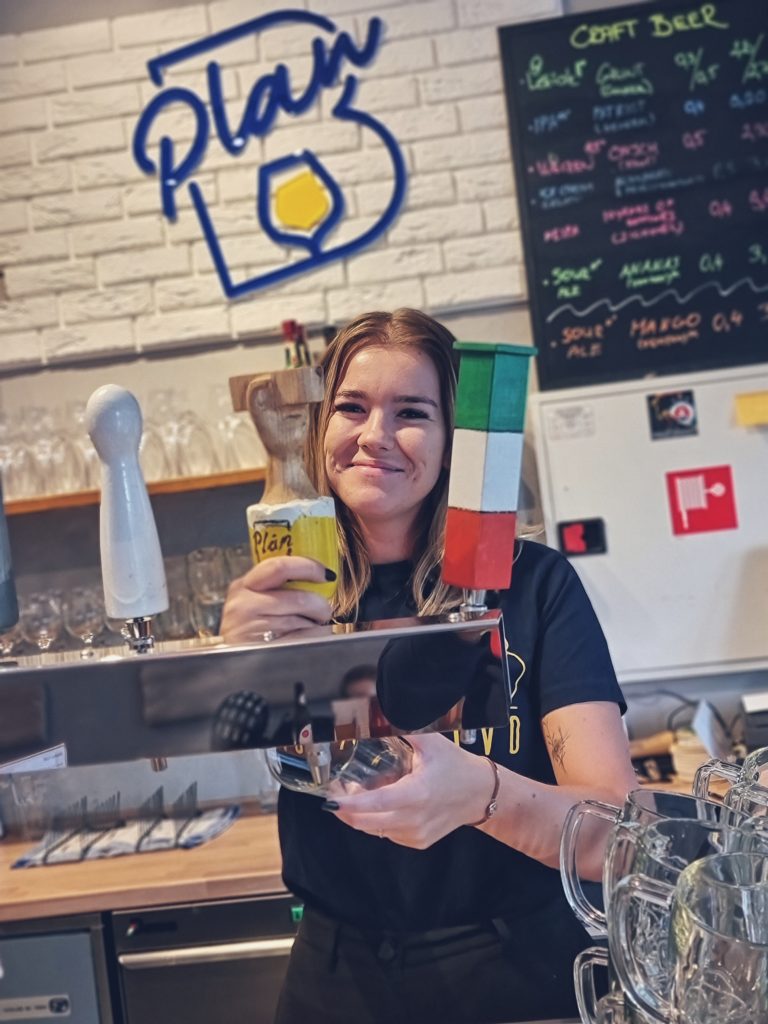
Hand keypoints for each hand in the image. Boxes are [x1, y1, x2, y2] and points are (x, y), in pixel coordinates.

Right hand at [220, 556, 332, 642]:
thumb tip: (317, 579)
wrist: (231, 666)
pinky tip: (304, 638)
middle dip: (319, 604)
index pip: (280, 567)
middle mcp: (244, 604)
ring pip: (303, 620)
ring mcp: (252, 628)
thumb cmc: (248, 630)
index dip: (309, 568)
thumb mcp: (255, 600)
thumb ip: (278, 587)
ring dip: (315, 624)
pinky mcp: (263, 649)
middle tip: (323, 609)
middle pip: (299, 597)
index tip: (326, 574)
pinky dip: (312, 638)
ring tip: (308, 627)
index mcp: (245, 585)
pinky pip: (303, 639)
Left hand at [327, 734, 495, 848]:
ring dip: (360, 816)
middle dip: (346, 810)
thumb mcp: (431, 742)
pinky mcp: (418, 841)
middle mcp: (416, 819)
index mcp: (417, 793)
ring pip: (375, 829)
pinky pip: (388, 834)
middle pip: (367, 823)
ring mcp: (417, 834)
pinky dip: (377, 822)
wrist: (481, 794)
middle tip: (335, 794)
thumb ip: (403, 727)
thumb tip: (378, 713)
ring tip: (356, 794)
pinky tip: (380, 804)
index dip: (351, 803)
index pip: (376, 803)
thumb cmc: (456, 766)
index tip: (331, 799)